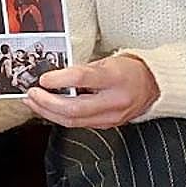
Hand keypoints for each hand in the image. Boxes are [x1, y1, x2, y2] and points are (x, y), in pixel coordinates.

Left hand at [25, 55, 159, 128]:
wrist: (153, 86)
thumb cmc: (129, 70)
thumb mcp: (107, 61)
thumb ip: (82, 70)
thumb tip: (54, 76)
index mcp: (115, 78)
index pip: (83, 79)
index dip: (59, 79)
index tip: (43, 78)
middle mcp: (114, 100)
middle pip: (74, 108)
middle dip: (47, 102)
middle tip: (32, 94)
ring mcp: (111, 117)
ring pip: (73, 121)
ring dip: (48, 112)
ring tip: (33, 102)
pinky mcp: (107, 125)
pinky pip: (78, 124)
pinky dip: (60, 117)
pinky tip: (49, 110)